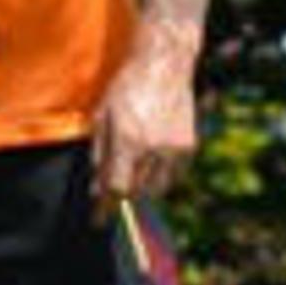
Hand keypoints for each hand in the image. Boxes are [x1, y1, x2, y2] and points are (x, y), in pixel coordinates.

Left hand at [89, 26, 203, 212]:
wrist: (163, 63)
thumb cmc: (126, 86)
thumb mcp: (102, 116)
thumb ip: (99, 154)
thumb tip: (97, 188)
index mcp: (129, 140)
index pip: (116, 189)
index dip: (105, 208)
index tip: (97, 221)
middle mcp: (153, 148)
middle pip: (136, 192)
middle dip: (121, 194)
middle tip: (110, 190)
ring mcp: (175, 148)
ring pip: (157, 188)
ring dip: (142, 188)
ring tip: (131, 173)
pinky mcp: (189, 145)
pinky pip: (174, 175)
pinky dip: (161, 176)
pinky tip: (150, 163)